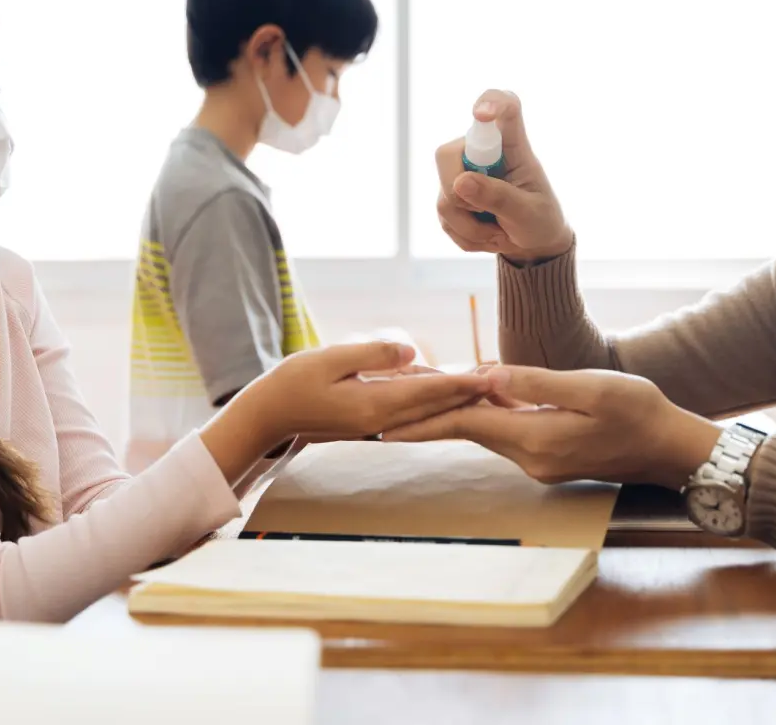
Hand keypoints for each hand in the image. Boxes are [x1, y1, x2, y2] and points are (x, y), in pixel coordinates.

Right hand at [203, 343, 488, 482]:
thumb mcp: (329, 359)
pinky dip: (432, 399)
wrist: (267, 418)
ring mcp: (377, 424)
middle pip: (437, 405)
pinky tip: (447, 389)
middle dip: (472, 394)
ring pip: (426, 410)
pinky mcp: (371, 421)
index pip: (431, 392)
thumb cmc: (291, 384)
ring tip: (488, 388)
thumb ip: (372, 355)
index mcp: (374, 405)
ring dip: (456, 398)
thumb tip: (410, 352)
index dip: (465, 383)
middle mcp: (382, 420)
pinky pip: (410, 410)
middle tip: (507, 387)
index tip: (496, 378)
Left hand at [384, 366, 721, 488]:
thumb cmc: (639, 411)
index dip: (424, 413)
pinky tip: (468, 400)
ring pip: (483, 433)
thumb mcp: (591, 388)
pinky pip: (503, 434)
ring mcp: (540, 462)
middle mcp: (530, 458)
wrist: (671, 448)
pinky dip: (480, 418)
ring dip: (451, 415)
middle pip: (466, 432)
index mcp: (535, 439)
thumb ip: (537, 383)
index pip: (464, 424)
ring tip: (414, 396)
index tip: (384, 416)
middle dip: (425, 416)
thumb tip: (487, 377)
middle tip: (382, 406)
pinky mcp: (550, 457)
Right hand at [434, 90, 573, 262]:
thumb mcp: (529, 214)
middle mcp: (482, 153)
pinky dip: (465, 234)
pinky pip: (443, 216)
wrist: (531, 245)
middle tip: (486, 212)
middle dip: (458, 192)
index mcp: (514, 146)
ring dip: (470, 225)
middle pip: (447, 154)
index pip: (505, 108)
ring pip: (444, 195)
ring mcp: (462, 173)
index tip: (480, 113)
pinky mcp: (449, 195)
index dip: (490, 102)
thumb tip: (461, 183)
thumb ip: (499, 198)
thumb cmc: (540, 220)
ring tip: (498, 230)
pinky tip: (487, 233)